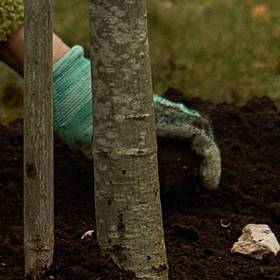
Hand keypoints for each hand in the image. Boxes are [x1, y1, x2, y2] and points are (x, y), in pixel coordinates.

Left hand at [50, 45, 222, 188]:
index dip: (209, 160)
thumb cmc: (81, 120)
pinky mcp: (149, 111)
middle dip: (209, 156)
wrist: (70, 89)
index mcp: (153, 117)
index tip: (209, 185)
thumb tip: (144, 190)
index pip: (197, 134)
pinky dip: (188, 142)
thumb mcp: (99, 146)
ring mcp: (156, 107)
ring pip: (191, 124)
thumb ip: (122, 163)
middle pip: (200, 127)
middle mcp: (160, 109)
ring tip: (198, 178)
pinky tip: (181, 163)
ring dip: (200, 149)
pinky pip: (178, 124)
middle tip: (207, 184)